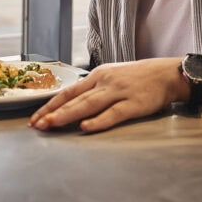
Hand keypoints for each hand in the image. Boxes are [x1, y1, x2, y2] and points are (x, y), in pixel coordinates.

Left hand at [29, 58, 186, 132]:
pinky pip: (113, 113)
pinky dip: (98, 121)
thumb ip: (93, 89)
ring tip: (51, 124)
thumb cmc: (138, 78)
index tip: (35, 118)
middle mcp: (104, 82)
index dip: (50, 105)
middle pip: (74, 99)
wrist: (167, 74)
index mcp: (97, 76)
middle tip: (36, 125)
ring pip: (88, 104)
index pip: (68, 92)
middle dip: (53, 112)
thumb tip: (71, 104)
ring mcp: (119, 92)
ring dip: (67, 115)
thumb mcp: (112, 77)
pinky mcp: (134, 104)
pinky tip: (86, 127)